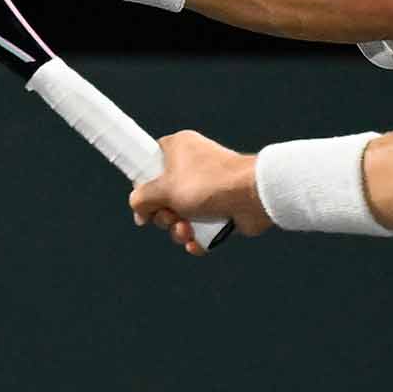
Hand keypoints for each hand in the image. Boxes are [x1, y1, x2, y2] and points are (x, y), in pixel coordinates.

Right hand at [128, 130, 274, 255]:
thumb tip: (139, 210)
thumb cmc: (209, 184)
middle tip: (171, 216)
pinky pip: (200, 227)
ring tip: (187, 230)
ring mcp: (208, 189)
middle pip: (164, 196)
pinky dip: (196, 238)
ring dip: (179, 230)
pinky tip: (196, 242)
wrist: (253, 196)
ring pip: (181, 215)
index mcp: (178, 149)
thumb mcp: (164, 189)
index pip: (150, 163)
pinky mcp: (221, 209)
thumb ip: (142, 198)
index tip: (143, 201)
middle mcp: (193, 166)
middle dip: (164, 215)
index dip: (143, 184)